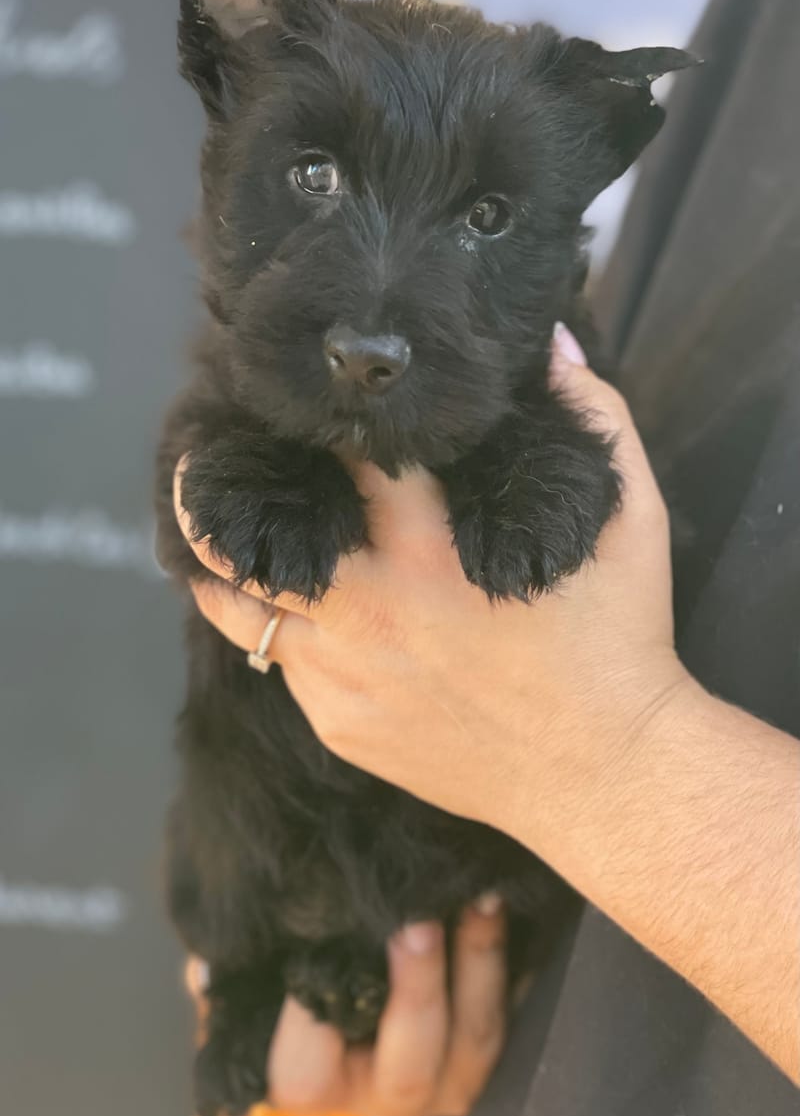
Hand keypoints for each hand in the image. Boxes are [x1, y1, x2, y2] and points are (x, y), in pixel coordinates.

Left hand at [175, 323, 688, 842]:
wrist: (606, 774)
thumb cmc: (618, 639)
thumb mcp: (631, 516)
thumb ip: (593, 414)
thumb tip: (547, 341)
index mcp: (428, 547)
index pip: (338, 457)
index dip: (312, 424)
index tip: (294, 406)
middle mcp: (369, 610)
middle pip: (246, 542)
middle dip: (207, 499)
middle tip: (200, 469)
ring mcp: (345, 677)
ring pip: (241, 612)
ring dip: (231, 571)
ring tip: (226, 540)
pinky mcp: (341, 726)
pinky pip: (286, 667)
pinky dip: (285, 632)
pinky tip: (304, 614)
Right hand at [187, 901, 507, 1115]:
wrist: (370, 964)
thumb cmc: (294, 975)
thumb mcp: (251, 980)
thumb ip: (227, 976)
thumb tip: (203, 973)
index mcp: (312, 1083)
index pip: (304, 1066)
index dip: (311, 1016)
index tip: (315, 951)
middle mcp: (383, 1094)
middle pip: (408, 1063)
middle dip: (415, 992)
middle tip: (414, 924)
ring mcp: (445, 1079)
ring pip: (473, 1038)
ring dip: (478, 965)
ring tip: (476, 900)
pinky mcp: (486, 1044)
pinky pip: (508, 1011)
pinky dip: (504, 959)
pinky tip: (495, 903)